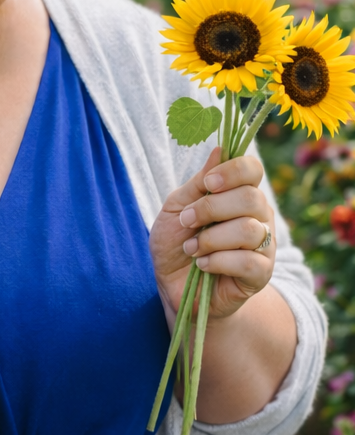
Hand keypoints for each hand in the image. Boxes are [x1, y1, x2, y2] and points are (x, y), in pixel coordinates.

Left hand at [149, 146, 274, 324]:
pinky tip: (203, 265)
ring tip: (192, 248)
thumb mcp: (177, 207)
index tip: (208, 182)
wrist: (172, 284)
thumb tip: (219, 149)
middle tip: (188, 221)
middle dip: (211, 208)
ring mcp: (263, 246)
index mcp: (238, 194)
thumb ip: (199, 183)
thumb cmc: (176, 241)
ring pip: (249, 230)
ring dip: (210, 239)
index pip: (253, 170)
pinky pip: (249, 262)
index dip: (233, 171)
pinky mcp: (261, 275)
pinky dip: (218, 261)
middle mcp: (258, 217)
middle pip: (251, 199)